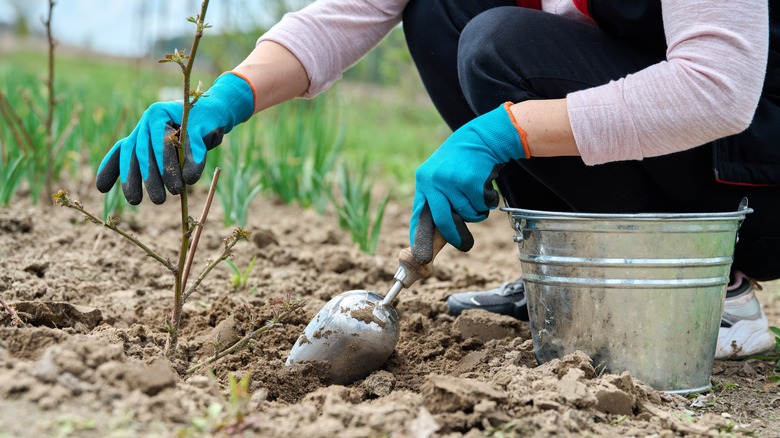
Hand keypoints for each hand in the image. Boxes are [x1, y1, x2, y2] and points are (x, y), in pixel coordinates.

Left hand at [96, 72, 254, 204]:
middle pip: (143, 150)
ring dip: (168, 171)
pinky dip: (192, 163)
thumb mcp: (162, 146)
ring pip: (164, 146)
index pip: (124, 149)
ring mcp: (175, 115)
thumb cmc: (187, 135)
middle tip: (154, 200)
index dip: (113, 169)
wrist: (216, 112)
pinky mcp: (198, 121)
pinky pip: (193, 145)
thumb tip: (102, 187)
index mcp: (142, 126)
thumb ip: (143, 162)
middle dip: (147, 178)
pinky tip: (191, 179)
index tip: (103, 190)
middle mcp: (152, 117)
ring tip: (175, 192)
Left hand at [410, 102, 529, 252]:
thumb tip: (437, 235)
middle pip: (443, 221)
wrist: (482, 138)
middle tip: (464, 245)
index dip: (420, 236)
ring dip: (477, 211)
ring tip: (476, 192)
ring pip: (468, 214)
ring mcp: (452, 181)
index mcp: (424, 181)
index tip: (421, 254)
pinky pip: (482, 206)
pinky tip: (485, 185)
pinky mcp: (471, 181)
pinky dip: (488, 202)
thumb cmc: (462, 163)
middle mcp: (434, 181)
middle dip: (454, 236)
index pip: (419, 215)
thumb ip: (438, 201)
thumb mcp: (442, 177)